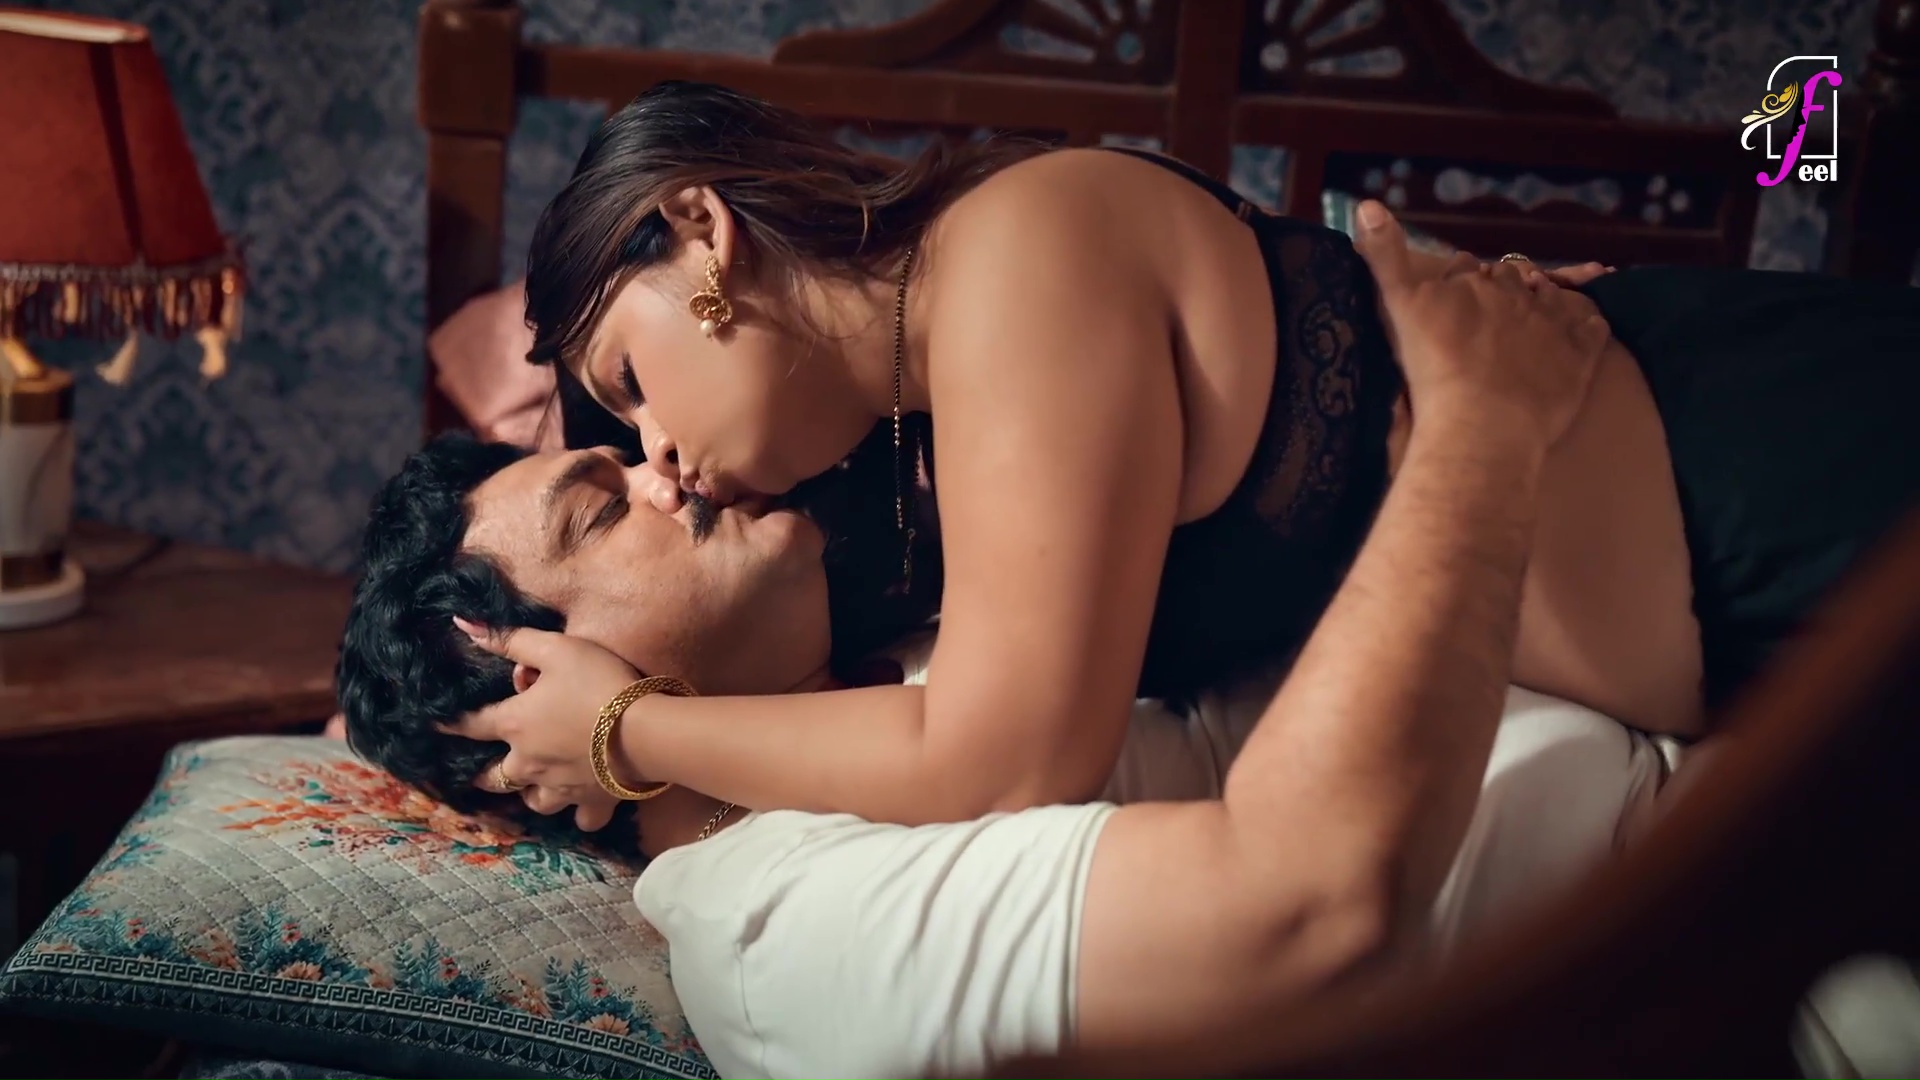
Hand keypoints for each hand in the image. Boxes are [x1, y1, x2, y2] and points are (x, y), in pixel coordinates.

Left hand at [451, 617, 644, 831]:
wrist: (646, 731)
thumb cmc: (598, 684)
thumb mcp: (556, 649)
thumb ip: (511, 640)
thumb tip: (463, 625)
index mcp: (516, 725)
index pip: (471, 724)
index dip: (449, 724)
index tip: (434, 727)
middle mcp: (529, 763)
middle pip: (494, 778)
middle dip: (485, 775)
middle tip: (483, 772)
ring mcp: (560, 787)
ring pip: (533, 801)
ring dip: (529, 795)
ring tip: (534, 786)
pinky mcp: (592, 801)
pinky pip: (580, 819)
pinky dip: (578, 814)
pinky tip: (581, 806)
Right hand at [1354, 201, 1610, 451]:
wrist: (1480, 426)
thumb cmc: (1435, 374)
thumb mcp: (1400, 309)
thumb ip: (1385, 257)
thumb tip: (1367, 203)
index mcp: (1471, 283)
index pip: (1466, 267)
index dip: (1460, 280)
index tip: (1452, 296)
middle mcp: (1514, 293)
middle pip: (1510, 278)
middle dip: (1502, 289)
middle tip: (1490, 317)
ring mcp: (1551, 322)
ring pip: (1551, 295)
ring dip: (1545, 299)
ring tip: (1533, 320)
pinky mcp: (1580, 354)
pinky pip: (1593, 326)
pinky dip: (1588, 324)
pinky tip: (1583, 330)